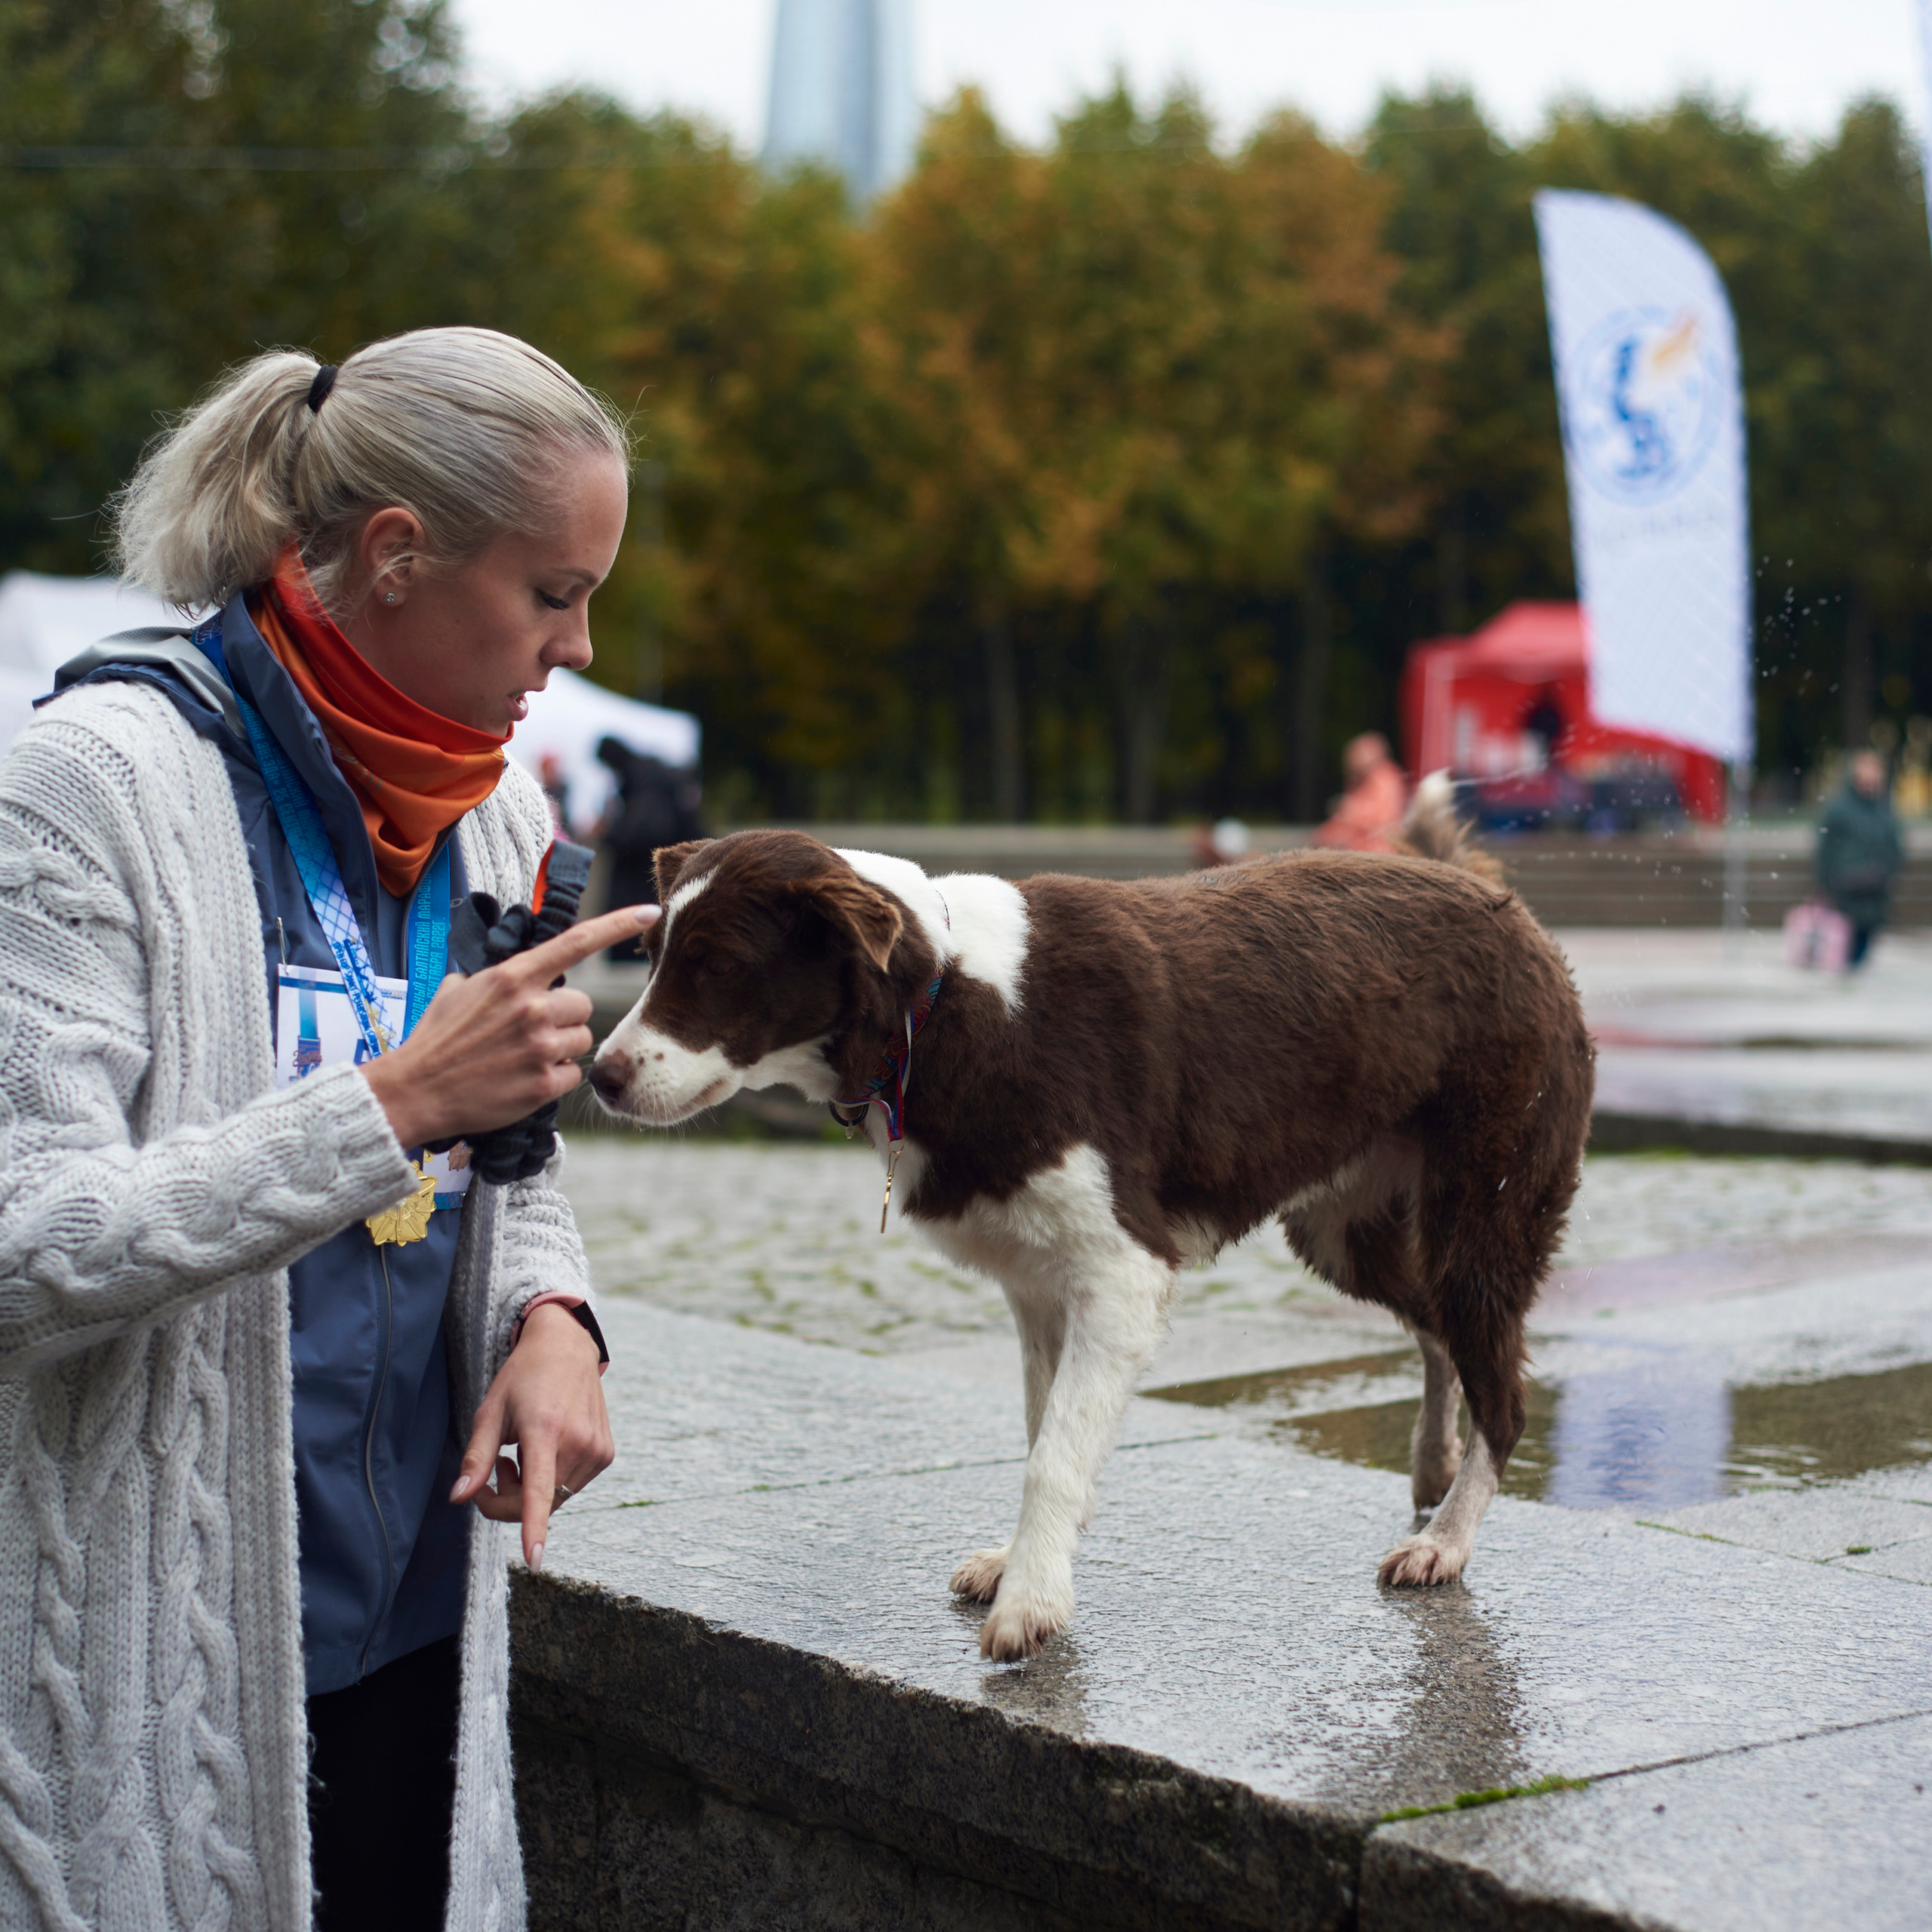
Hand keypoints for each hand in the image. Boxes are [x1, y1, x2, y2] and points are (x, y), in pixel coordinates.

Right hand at [362, 904, 658, 1149]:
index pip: (576, 943)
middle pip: (584, 1005)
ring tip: (524, 1058)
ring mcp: (540, 1046)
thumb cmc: (435, 1040)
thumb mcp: (460, 990)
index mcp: (513, 977)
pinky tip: (524, 1080)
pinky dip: (556, 1078)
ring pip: (582, 1039)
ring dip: (562, 1048)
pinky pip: (574, 1073)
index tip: (650, 912)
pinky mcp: (544, 1084)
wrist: (413, 1091)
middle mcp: (532, 1007)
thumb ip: (499, 976)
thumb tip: (519, 972)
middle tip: (531, 1033)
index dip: (616, 925)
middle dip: (566, 1018)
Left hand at [449, 1301, 612, 1570]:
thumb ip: (475, 1458)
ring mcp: (597, 1449)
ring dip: (530, 1491)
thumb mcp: (490, 1412)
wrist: (568, 1349)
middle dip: (507, 1499)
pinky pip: (571, 1486)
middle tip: (494, 1468)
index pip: (538, 1489)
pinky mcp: (606, 1454)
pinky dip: (552, 1481)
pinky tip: (546, 1451)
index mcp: (544, 1429)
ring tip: (519, 1454)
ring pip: (555, 1499)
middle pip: (538, 1503)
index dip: (534, 1526)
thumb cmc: (522, 1378)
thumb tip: (457, 1498)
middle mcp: (577, 1441)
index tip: (533, 1558)